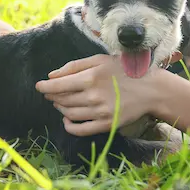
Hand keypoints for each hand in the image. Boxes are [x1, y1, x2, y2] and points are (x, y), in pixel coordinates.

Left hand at [35, 54, 162, 136]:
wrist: (150, 89)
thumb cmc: (124, 70)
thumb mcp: (100, 60)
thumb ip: (74, 66)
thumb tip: (51, 76)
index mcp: (90, 78)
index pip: (58, 85)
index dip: (45, 87)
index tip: (39, 86)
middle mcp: (93, 96)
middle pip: (62, 100)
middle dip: (53, 96)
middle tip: (51, 93)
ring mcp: (100, 113)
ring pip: (69, 113)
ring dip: (60, 108)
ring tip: (61, 102)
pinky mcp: (106, 125)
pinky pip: (80, 129)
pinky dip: (69, 126)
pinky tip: (67, 120)